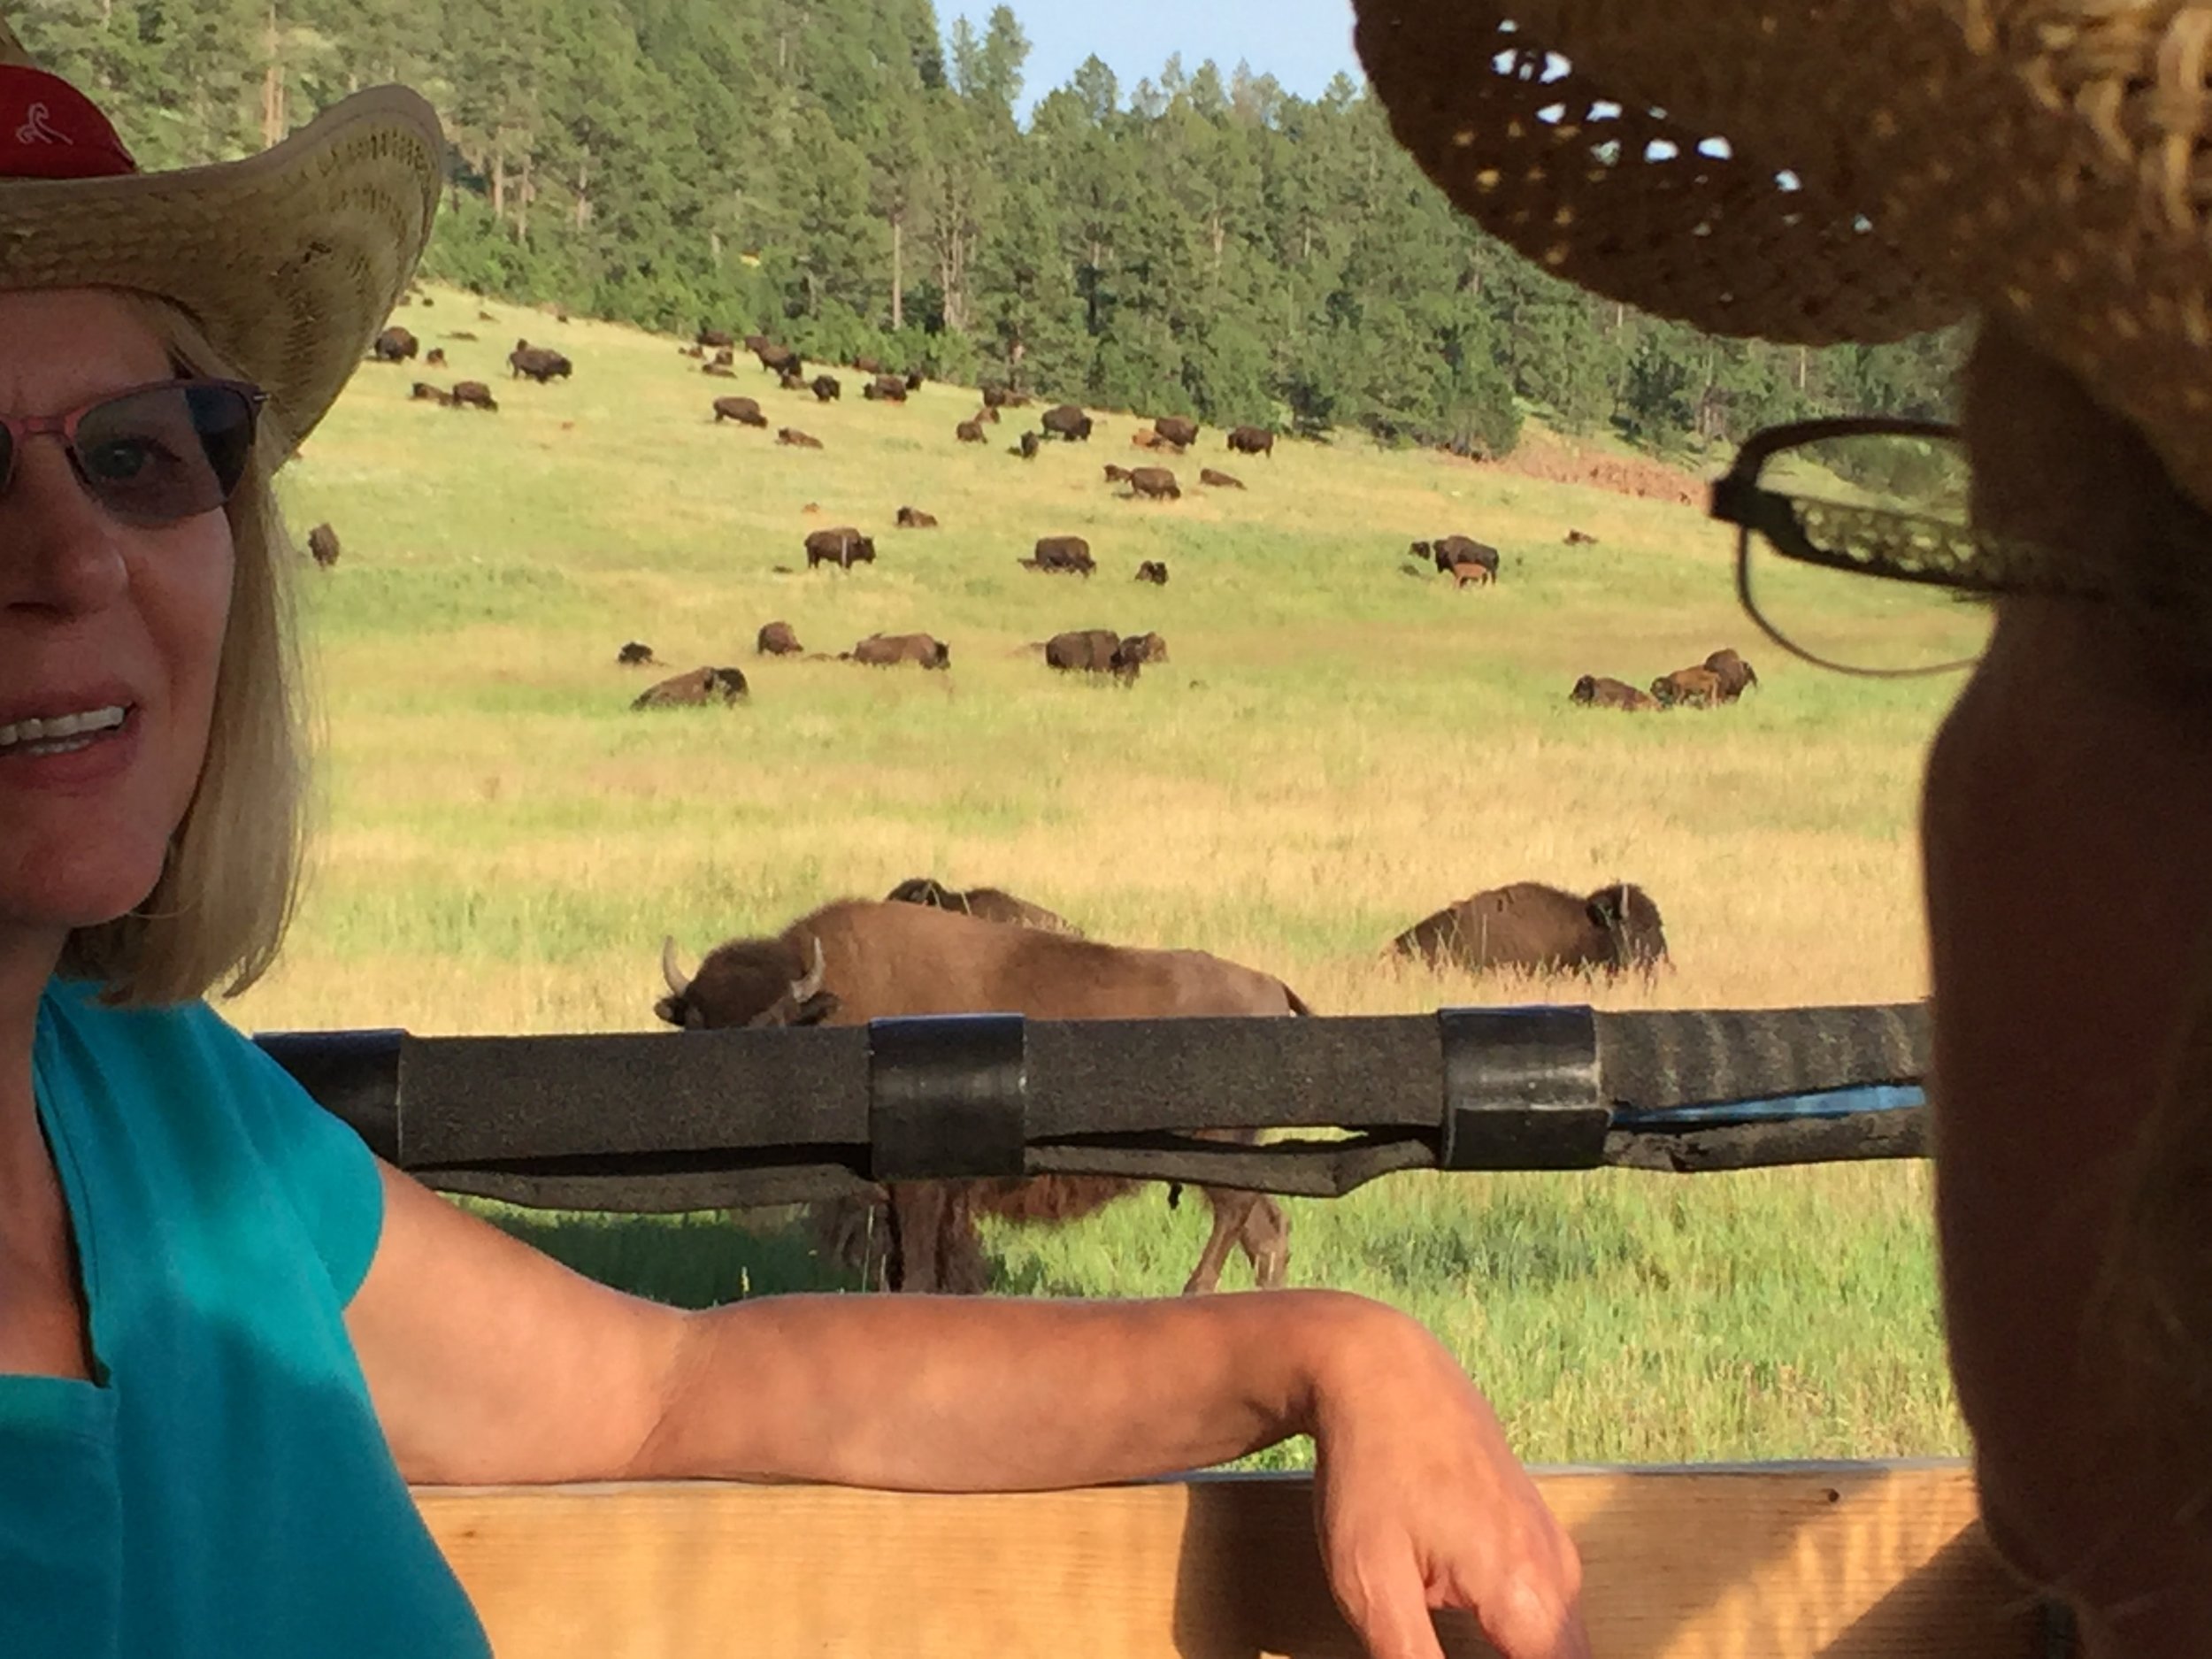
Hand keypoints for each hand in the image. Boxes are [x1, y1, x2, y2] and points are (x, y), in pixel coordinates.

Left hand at [1308, 1312, 1587, 1658]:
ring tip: (1449, 1638)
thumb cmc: (1369, 1471)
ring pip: (1565, 1645)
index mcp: (1525, 1594)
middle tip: (1436, 1648)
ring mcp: (1553, 1548)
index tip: (1447, 1658)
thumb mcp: (1369, 1584)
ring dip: (1533, 1658)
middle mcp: (1558, 1574)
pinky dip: (1532, 1643)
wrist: (1382, 1369)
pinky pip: (1553, 1611)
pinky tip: (1491, 1645)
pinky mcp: (1537, 1532)